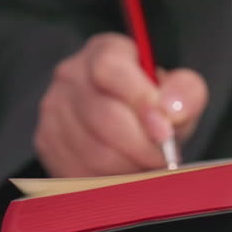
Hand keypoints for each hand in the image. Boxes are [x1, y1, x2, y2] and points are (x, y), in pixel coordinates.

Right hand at [35, 33, 208, 177]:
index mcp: (105, 51)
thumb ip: (185, 92)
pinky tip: (123, 173)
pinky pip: (78, 172)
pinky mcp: (47, 141)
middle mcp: (71, 74)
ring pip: (92, 151)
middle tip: (164, 159)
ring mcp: (54, 108)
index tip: (165, 130)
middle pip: (102, 116)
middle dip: (141, 146)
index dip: (139, 101)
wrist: (126, 121)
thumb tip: (171, 110)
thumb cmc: (152, 105)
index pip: (110, 69)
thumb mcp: (178, 91)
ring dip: (127, 167)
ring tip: (145, 166)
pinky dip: (108, 181)